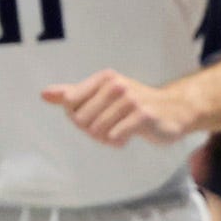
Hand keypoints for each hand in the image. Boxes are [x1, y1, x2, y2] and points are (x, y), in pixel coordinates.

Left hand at [41, 70, 203, 146]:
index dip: (77, 116)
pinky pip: (115, 137)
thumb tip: (44, 94)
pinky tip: (128, 137)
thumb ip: (74, 94)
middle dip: (92, 130)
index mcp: (104, 78)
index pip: (70, 102)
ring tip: (119, 132)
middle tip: (109, 128)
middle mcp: (116, 85)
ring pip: (96, 130)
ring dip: (106, 138)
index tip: (94, 117)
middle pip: (81, 119)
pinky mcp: (142, 116)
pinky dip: (118, 142)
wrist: (175, 111)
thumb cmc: (136, 104)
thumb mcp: (104, 94)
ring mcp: (130, 100)